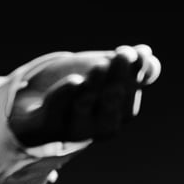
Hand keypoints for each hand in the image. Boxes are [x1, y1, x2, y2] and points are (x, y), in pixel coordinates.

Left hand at [6, 44, 160, 145]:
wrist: (33, 97)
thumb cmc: (76, 85)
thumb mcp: (105, 70)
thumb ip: (130, 67)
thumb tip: (150, 59)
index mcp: (112, 119)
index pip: (128, 106)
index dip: (134, 79)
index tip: (138, 53)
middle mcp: (92, 130)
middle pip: (108, 110)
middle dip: (117, 82)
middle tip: (122, 55)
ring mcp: (66, 131)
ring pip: (82, 112)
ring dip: (93, 88)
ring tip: (100, 66)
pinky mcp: (40, 128)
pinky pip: (52, 119)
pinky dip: (64, 99)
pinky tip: (74, 81)